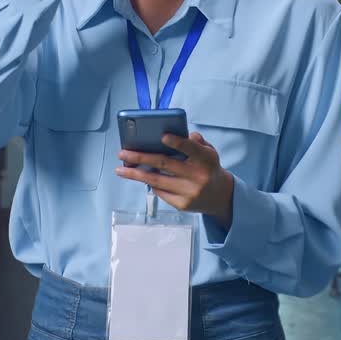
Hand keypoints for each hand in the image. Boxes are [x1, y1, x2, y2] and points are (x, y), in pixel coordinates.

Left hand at [115, 132, 234, 229]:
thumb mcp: (209, 152)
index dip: (177, 142)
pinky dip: (149, 184)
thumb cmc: (208, 168)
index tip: (162, 136)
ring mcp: (189, 192)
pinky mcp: (182, 205)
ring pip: (156, 181)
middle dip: (140, 157)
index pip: (190, 149)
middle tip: (122, 153)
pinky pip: (160, 192)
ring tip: (120, 169)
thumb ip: (196, 142)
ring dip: (135, 174)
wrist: (219, 196)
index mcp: (205, 159)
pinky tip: (139, 177)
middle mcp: (197, 176)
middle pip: (164, 164)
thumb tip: (182, 134)